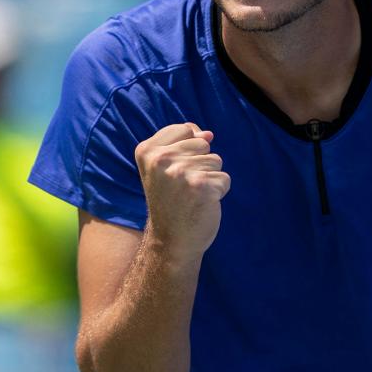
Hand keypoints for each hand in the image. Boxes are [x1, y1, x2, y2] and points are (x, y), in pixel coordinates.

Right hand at [135, 122, 230, 259]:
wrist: (171, 241)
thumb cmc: (171, 201)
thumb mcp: (165, 166)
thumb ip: (184, 142)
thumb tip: (209, 134)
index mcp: (146, 150)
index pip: (185, 129)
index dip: (188, 150)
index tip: (173, 173)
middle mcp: (161, 159)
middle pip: (203, 143)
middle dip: (200, 163)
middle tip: (183, 187)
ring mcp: (181, 172)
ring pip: (215, 160)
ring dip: (210, 178)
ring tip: (191, 196)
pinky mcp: (201, 186)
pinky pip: (224, 178)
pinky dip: (218, 192)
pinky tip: (202, 204)